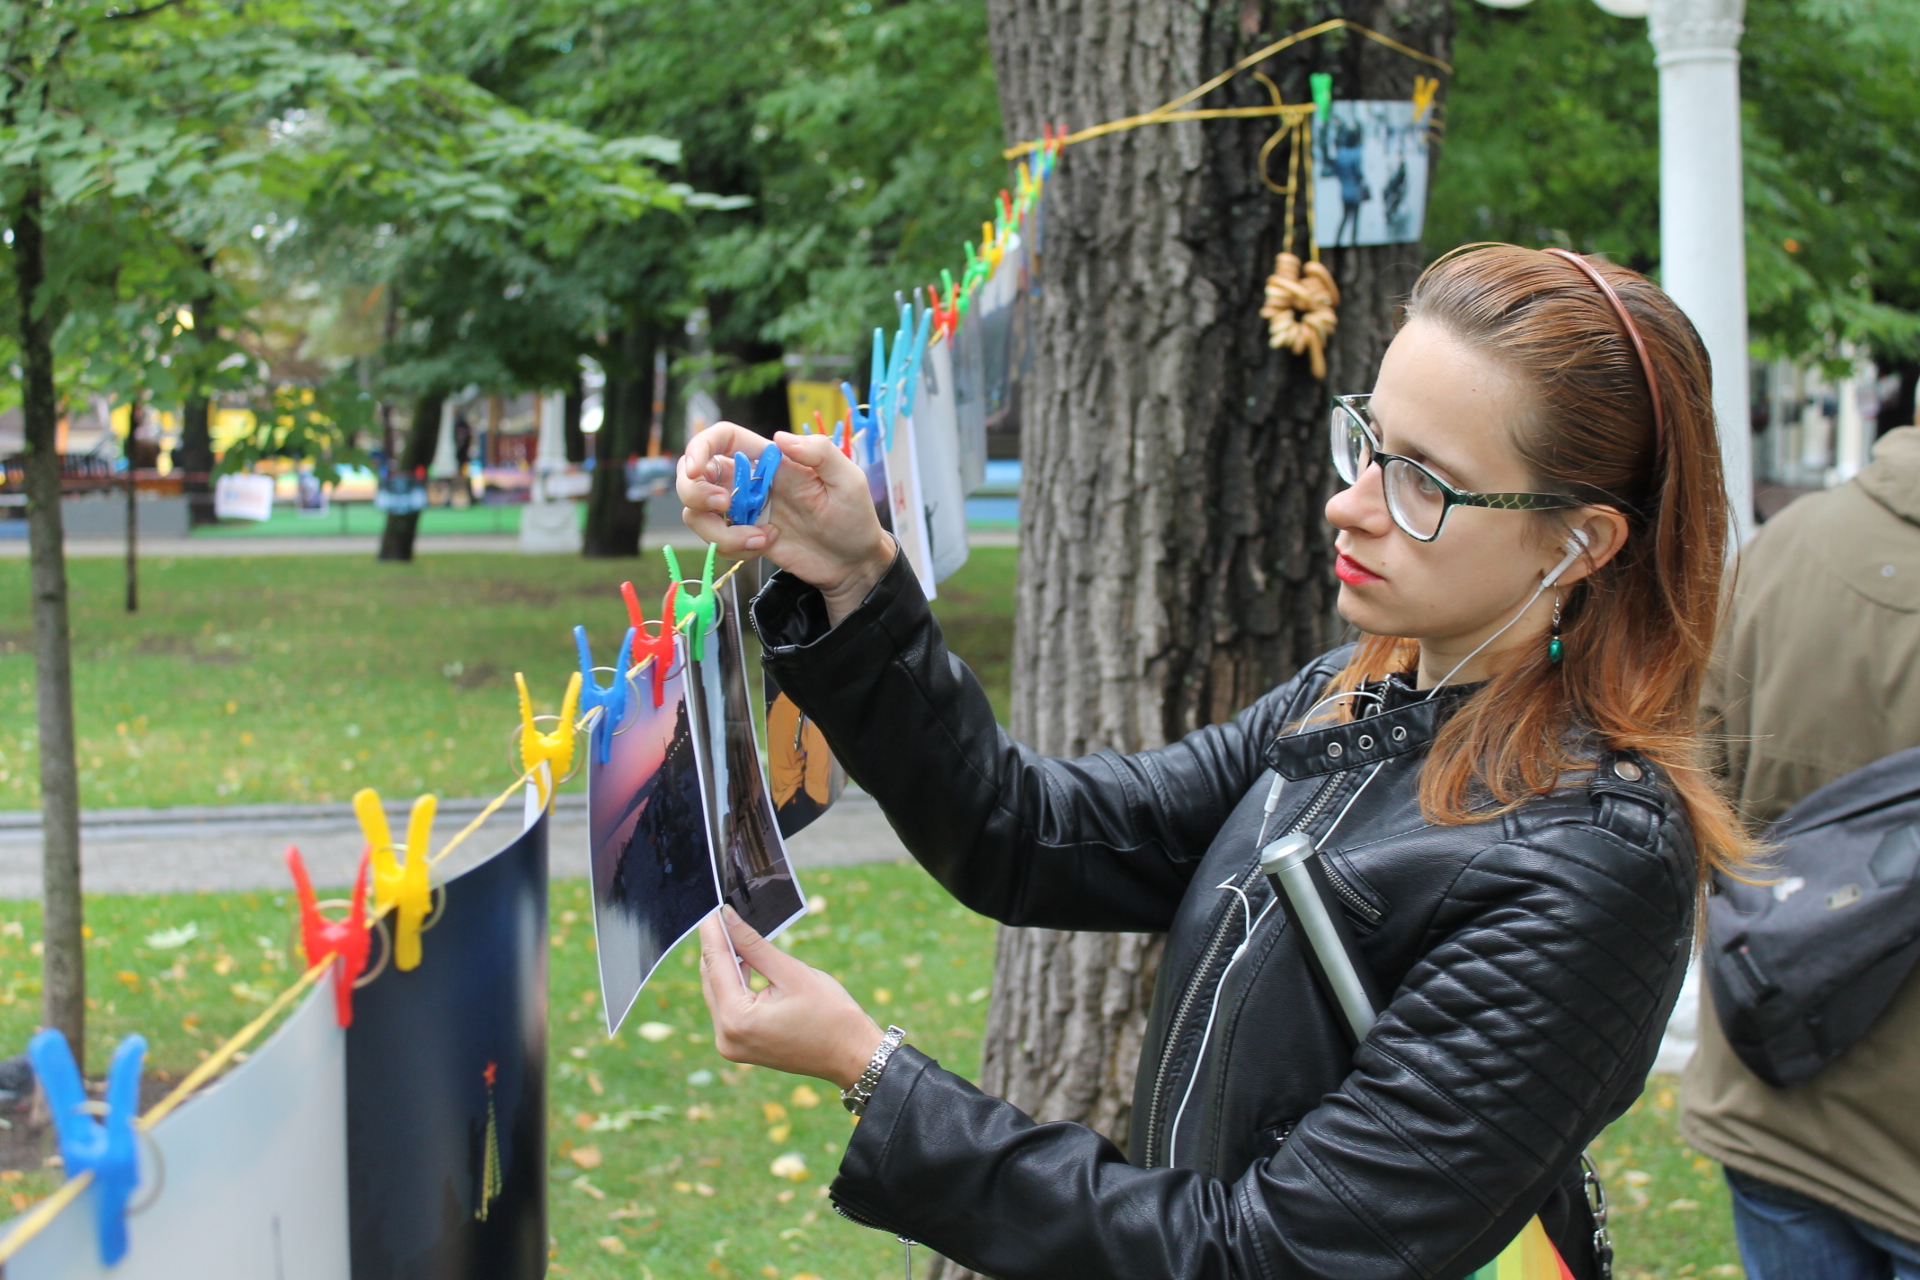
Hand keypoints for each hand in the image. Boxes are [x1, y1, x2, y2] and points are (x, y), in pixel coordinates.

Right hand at [677, 424, 892, 624]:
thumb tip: (779, 437)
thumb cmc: (854, 517)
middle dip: (695, 492)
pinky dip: (734, 547)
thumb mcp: (848, 480)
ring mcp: (744, 511)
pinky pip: (717, 540)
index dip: (699, 447)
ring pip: (697, 513)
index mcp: (771, 459)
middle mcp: (751, 481)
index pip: (722, 438)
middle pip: (694, 474)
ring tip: (760, 538)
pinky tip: (766, 545)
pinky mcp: (743, 537)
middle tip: (725, 507)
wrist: (853, 564)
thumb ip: (820, 452)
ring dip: (718, 530)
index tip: (697, 471)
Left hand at [697, 906, 882, 1089]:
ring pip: (717, 991)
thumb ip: (754, 945)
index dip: (713, 931)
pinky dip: (734, 982)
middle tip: (722, 912)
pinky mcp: (739, 1045)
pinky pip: (728, 1006)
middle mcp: (726, 1037)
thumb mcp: (792, 973)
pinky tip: (742, 960)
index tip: (712, 906)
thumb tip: (727, 918)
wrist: (852, 1055)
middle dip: (717, 945)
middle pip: (711, 979)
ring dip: (725, 963)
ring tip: (732, 929)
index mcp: (737, 1020)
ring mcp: (731, 1044)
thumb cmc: (831, 1015)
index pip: (716, 964)